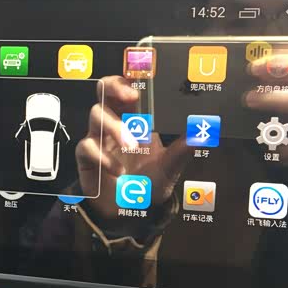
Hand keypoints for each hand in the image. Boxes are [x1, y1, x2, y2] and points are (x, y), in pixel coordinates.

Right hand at [76, 76, 189, 221]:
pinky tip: (117, 170)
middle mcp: (115, 122)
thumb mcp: (170, 168)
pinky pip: (87, 146)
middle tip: (132, 96)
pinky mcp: (86, 157)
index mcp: (135, 117)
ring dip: (115, 127)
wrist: (130, 214)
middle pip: (104, 90)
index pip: (129, 87)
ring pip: (96, 115)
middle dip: (115, 86)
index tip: (144, 73)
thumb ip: (182, 151)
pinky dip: (102, 156)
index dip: (131, 76)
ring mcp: (98, 138)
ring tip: (132, 146)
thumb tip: (201, 135)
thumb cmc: (148, 184)